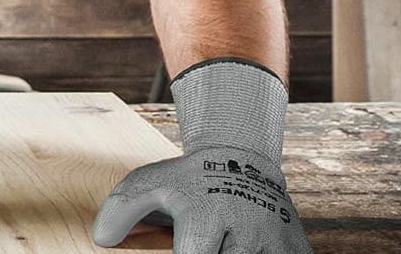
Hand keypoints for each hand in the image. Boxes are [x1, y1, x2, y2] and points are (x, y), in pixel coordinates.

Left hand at [94, 58, 312, 253]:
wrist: (242, 155)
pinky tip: (245, 248)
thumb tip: (102, 239)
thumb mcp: (148, 184)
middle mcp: (245, 230)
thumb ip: (120, 209)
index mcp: (205, 216)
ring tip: (223, 242)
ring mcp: (275, 242)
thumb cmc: (187, 180)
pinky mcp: (298, 249)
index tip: (184, 252)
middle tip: (205, 242)